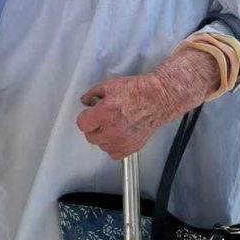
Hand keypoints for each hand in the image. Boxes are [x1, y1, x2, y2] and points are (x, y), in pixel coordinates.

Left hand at [76, 49, 219, 159]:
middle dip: (93, 127)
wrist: (157, 99)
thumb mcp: (110, 85)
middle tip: (101, 119)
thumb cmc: (137, 91)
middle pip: (90, 137)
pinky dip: (114, 146)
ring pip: (102, 146)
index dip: (86, 118)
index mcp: (104, 113)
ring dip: (104, 137)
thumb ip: (93, 93)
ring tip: (113, 125)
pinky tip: (119, 135)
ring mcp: (121, 141)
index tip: (90, 115)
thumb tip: (85, 101)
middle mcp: (111, 130)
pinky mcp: (130, 148)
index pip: (82, 124)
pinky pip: (114, 153)